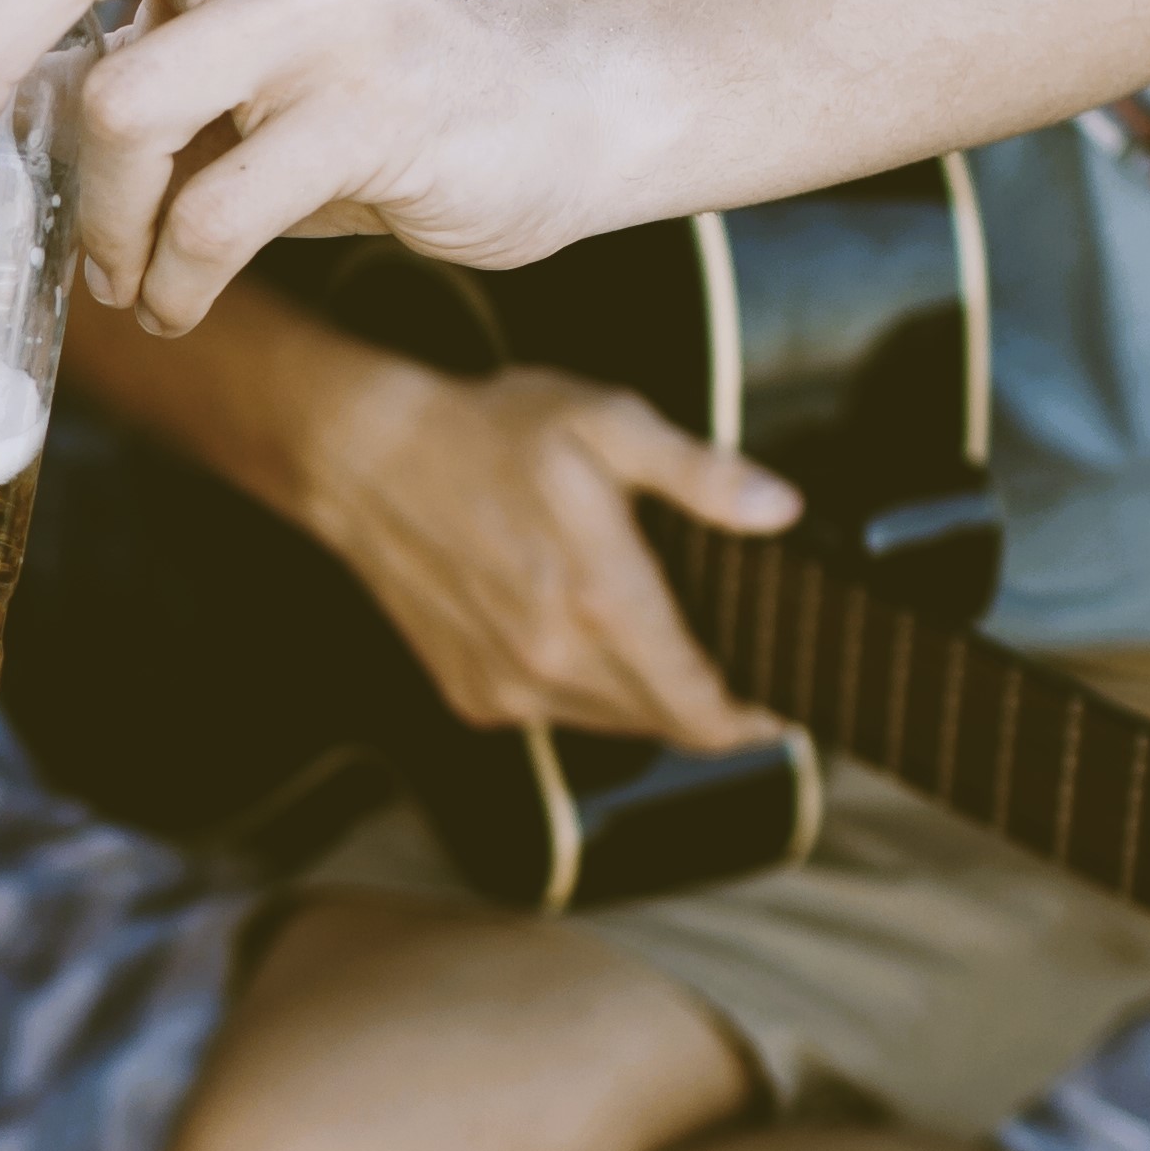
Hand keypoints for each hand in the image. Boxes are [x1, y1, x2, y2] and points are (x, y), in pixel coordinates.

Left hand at [0, 0, 611, 335]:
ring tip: (108, 264)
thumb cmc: (325, 82)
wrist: (536, 117)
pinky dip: (171, 274)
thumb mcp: (177, 43)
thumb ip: (33, 59)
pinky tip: (173, 294)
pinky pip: (220, 208)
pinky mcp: (387, 101)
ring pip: (129, 99)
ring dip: (93, 214)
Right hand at [295, 356, 796, 747]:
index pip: (704, 711)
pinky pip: (557, 713)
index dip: (756, 718)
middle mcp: (555, 665)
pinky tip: (579, 630)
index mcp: (602, 603)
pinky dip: (585, 688)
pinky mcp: (474, 696)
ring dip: (648, 696)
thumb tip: (781, 509)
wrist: (367, 463)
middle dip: (709, 702)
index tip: (783, 697)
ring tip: (660, 636)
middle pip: (667, 725)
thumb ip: (702, 475)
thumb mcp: (609, 425)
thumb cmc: (488, 435)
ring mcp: (510, 689)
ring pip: (613, 724)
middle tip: (735, 656)